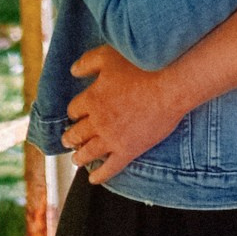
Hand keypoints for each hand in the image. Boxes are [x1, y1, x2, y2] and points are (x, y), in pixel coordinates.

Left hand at [63, 41, 193, 183]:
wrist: (169, 86)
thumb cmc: (140, 66)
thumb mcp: (108, 56)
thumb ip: (87, 62)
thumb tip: (73, 71)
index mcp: (91, 99)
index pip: (74, 109)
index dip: (74, 112)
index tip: (75, 115)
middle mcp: (97, 121)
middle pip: (77, 133)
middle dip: (71, 137)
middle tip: (68, 141)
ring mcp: (111, 139)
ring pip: (88, 152)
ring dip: (80, 157)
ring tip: (76, 160)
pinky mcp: (128, 151)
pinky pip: (109, 168)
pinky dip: (99, 175)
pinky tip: (93, 179)